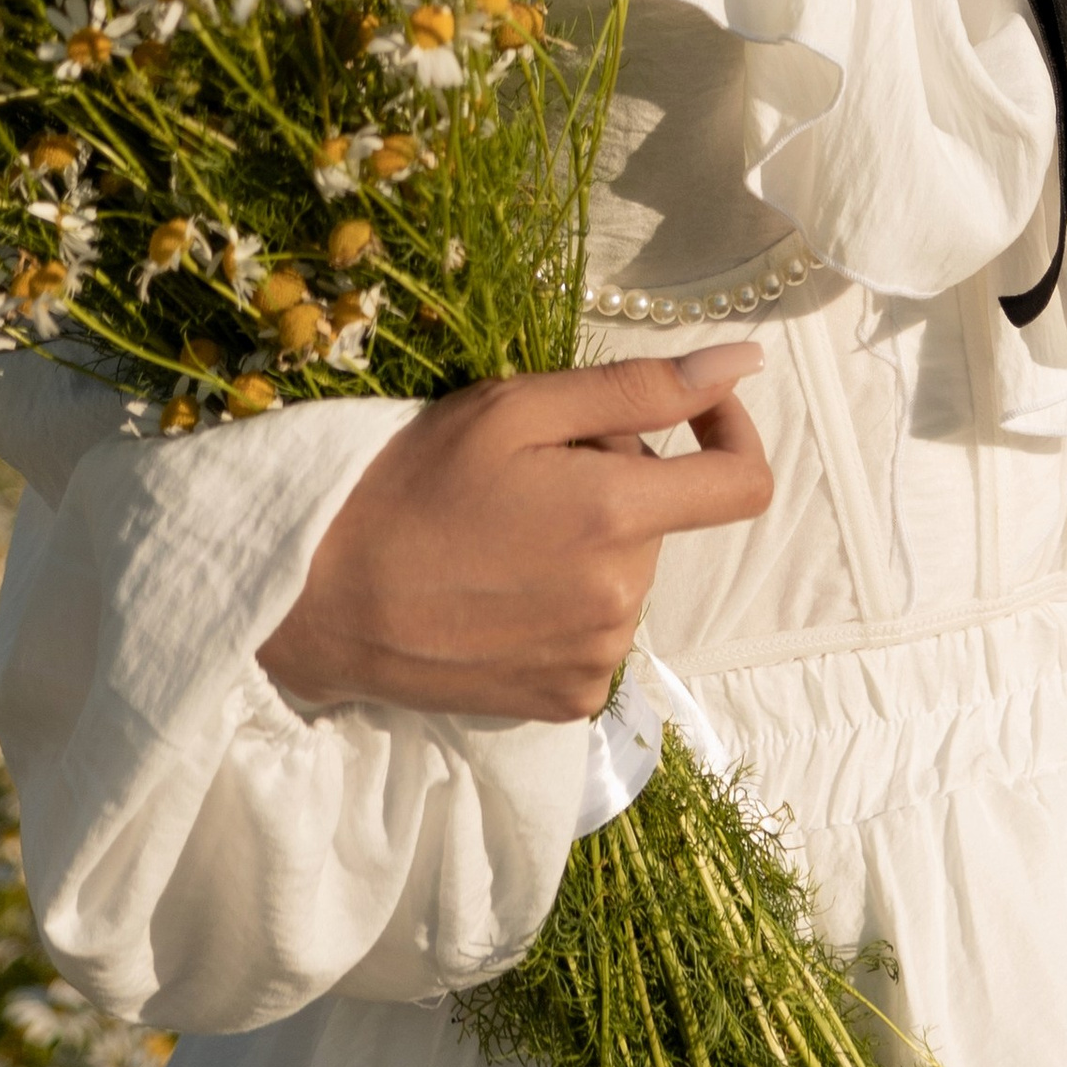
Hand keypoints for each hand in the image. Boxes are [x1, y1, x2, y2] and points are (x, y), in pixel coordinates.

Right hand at [259, 344, 771, 721]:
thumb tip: (743, 364)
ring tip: (504, 527)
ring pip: (627, 571)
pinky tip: (501, 584)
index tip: (692, 406)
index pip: (745, 482)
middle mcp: (623, 601)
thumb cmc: (412, 485)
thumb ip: (640, 388)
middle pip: (662, 516)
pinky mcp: (565, 702)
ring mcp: (596, 662)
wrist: (322, 601)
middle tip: (529, 467)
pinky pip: (597, 629)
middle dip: (618, 476)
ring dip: (591, 538)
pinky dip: (568, 596)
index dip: (730, 429)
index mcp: (618, 519)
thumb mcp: (517, 408)